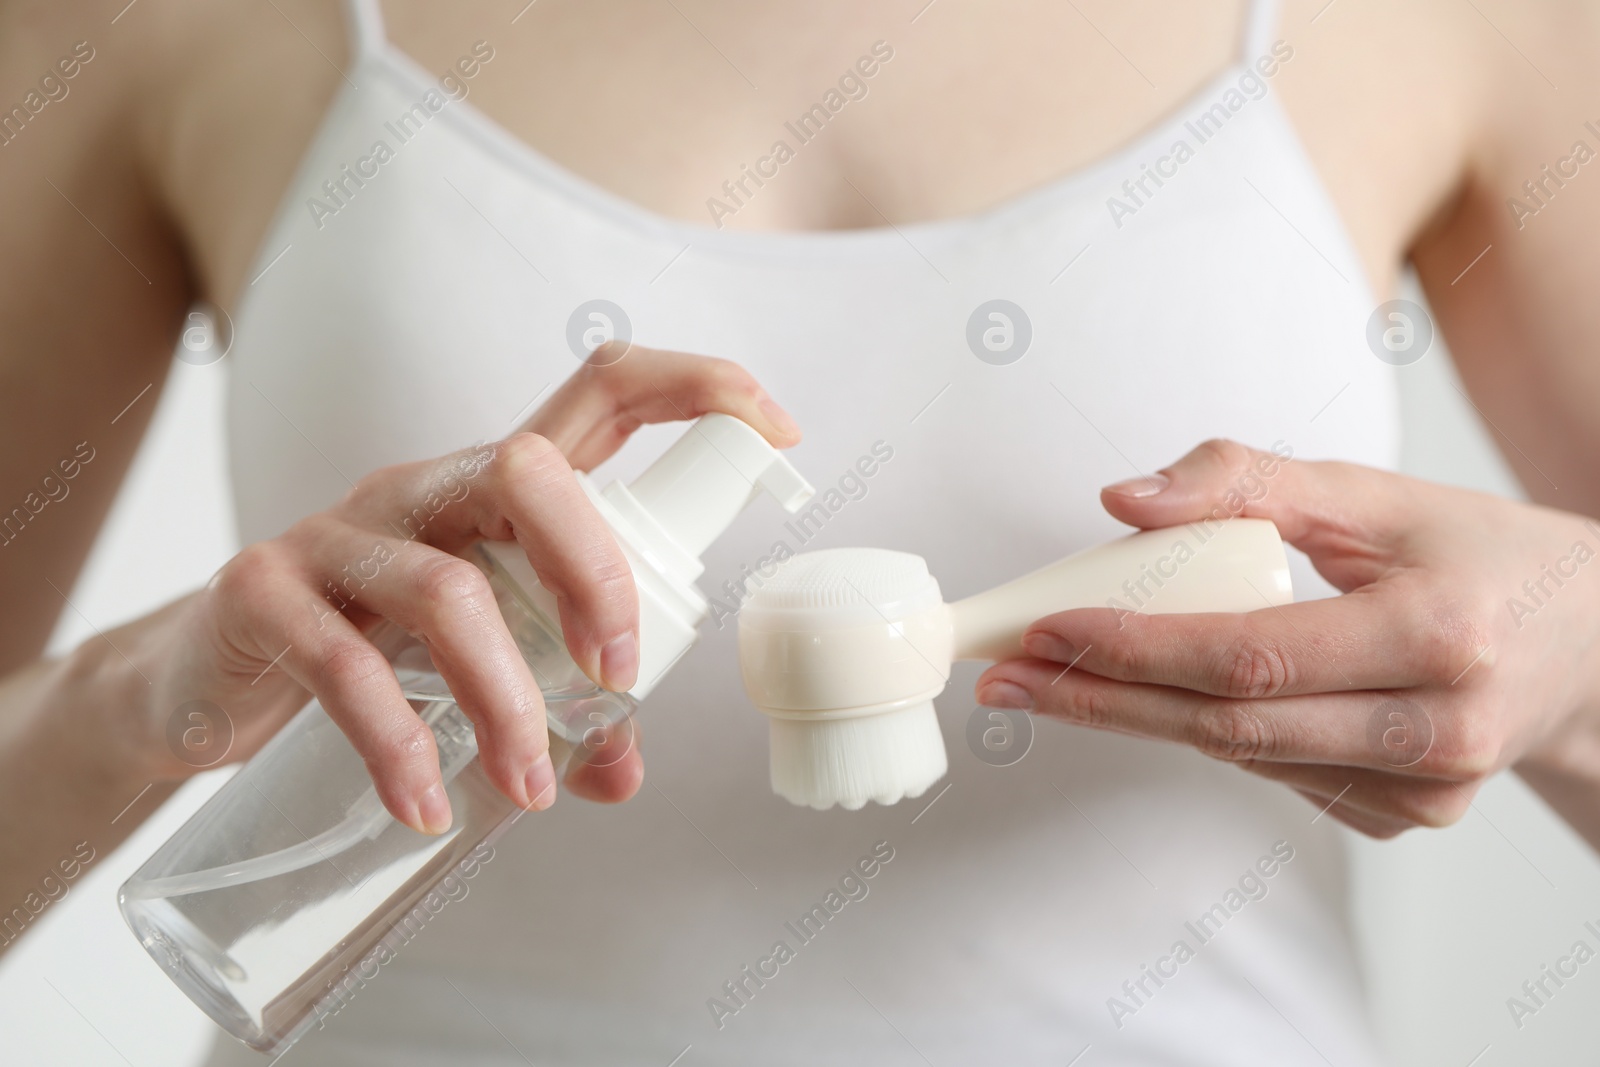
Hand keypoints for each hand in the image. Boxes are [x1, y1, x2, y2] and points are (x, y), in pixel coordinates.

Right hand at [120, 347, 798, 832]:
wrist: (197, 685)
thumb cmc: (366, 656)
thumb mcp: (470, 670)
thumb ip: (555, 709)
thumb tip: (618, 769)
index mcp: (491, 493)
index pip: (600, 395)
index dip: (696, 389)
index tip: (778, 429)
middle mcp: (421, 491)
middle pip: (528, 471)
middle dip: (596, 574)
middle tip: (619, 680)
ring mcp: (338, 533)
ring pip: (447, 590)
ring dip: (507, 700)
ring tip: (530, 788)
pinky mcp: (264, 592)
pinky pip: (347, 665)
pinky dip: (401, 746)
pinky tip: (426, 804)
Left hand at [975, 439, 1599, 838]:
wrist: (1591, 644)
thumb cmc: (1475, 555)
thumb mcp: (1375, 495)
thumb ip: (1247, 482)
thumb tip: (1122, 501)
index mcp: (1437, 637)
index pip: (1251, 651)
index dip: (1137, 644)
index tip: (1045, 628)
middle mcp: (1438, 730)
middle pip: (1228, 722)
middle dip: (1101, 698)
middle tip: (1005, 678)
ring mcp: (1425, 791)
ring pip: (1243, 754)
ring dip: (1134, 719)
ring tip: (1045, 684)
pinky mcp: (1406, 817)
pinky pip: (1276, 772)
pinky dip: (1205, 731)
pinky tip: (1149, 701)